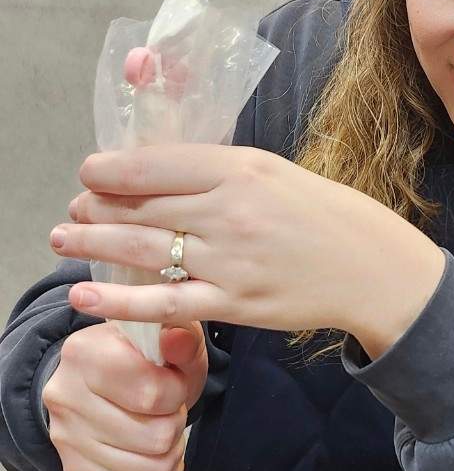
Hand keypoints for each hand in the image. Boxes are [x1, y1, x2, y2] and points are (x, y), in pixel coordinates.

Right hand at [42, 321, 206, 470]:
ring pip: (151, 469)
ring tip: (161, 429)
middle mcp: (65, 397)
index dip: (176, 393)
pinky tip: (154, 456)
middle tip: (166, 410)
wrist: (101, 379)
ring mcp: (66, 439)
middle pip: (155, 437)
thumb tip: (177, 339)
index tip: (171, 382)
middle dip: (174, 424)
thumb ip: (181, 338)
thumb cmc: (143, 358)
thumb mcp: (169, 336)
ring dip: (170, 452)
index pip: (152, 395)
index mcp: (84, 353)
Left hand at [50, 144, 445, 349]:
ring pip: (142, 252)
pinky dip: (118, 302)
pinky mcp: (234, 305)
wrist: (372, 269)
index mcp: (241, 169)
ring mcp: (231, 262)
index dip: (107, 170)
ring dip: (93, 245)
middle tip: (74, 211)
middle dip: (95, 208)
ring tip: (63, 239)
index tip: (90, 174)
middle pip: (140, 208)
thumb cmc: (324, 215)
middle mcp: (230, 212)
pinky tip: (83, 298)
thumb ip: (217, 170)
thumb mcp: (273, 172)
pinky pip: (164, 303)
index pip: (153, 165)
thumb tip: (152, 170)